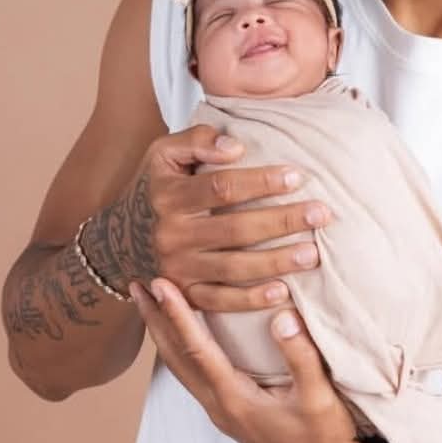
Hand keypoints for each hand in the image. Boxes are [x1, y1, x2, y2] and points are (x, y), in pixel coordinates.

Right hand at [82, 125, 330, 311]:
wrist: (119, 240)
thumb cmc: (157, 188)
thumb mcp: (164, 154)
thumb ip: (197, 140)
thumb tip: (235, 146)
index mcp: (170, 197)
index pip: (222, 188)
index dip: (261, 181)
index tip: (298, 175)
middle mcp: (173, 235)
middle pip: (235, 229)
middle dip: (282, 221)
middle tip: (321, 214)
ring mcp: (178, 270)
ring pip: (234, 268)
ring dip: (277, 262)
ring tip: (314, 253)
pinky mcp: (186, 296)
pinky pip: (221, 302)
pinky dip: (252, 300)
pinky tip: (284, 291)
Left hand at [129, 276, 379, 442]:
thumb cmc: (325, 437)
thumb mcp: (319, 397)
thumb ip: (301, 357)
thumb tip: (283, 316)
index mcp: (234, 400)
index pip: (196, 350)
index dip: (177, 315)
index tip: (160, 284)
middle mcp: (219, 406)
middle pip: (175, 359)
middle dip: (155, 321)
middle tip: (135, 286)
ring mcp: (222, 412)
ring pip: (181, 368)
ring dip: (163, 335)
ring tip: (150, 306)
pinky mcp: (231, 412)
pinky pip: (194, 375)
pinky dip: (180, 349)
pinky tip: (184, 337)